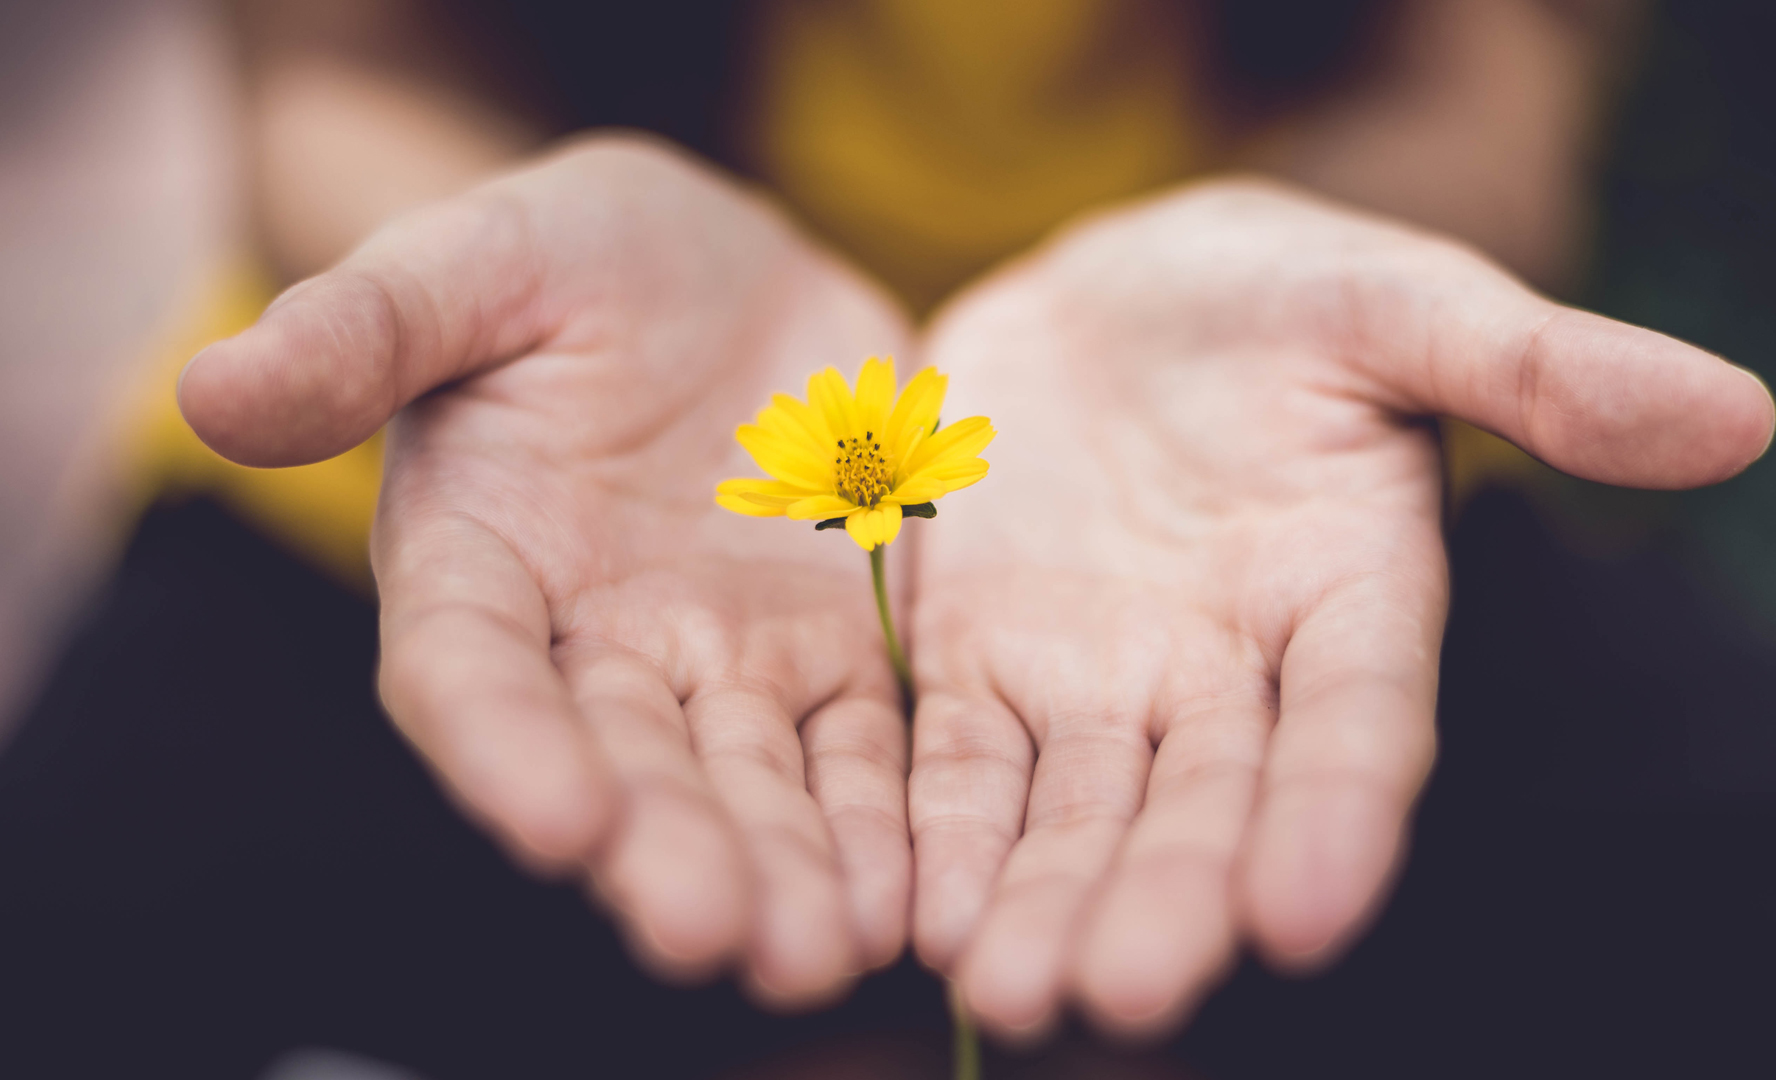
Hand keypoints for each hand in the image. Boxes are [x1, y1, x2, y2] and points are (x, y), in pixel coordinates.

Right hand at [180, 136, 915, 1006]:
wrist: (723, 270)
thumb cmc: (572, 256)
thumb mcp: (478, 260)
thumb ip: (365, 327)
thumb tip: (210, 388)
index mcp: (480, 558)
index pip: (472, 672)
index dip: (505, 748)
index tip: (558, 822)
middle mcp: (592, 641)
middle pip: (623, 763)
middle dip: (665, 850)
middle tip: (712, 934)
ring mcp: (720, 657)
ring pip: (749, 781)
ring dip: (782, 870)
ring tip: (820, 952)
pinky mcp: (832, 650)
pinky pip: (859, 747)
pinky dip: (880, 820)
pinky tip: (909, 897)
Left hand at [905, 178, 1774, 1037]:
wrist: (1112, 297)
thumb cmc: (1278, 294)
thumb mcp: (1398, 301)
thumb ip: (1537, 365)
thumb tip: (1735, 414)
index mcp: (1352, 594)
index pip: (1359, 722)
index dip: (1339, 814)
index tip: (1305, 915)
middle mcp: (1230, 671)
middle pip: (1206, 802)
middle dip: (1168, 898)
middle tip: (1122, 995)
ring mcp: (1101, 679)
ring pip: (1079, 811)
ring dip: (1046, 901)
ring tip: (1009, 990)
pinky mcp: (983, 662)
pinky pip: (961, 762)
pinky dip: (944, 833)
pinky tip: (919, 912)